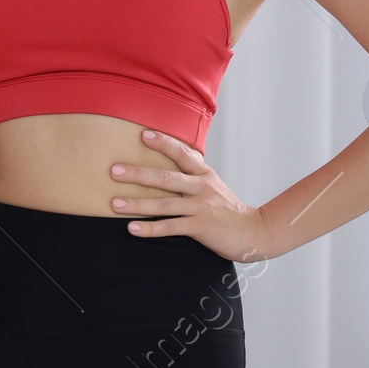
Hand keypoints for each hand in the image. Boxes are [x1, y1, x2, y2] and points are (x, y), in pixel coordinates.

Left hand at [109, 130, 274, 260]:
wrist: (254, 232)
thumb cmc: (227, 211)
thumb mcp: (212, 187)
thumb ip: (192, 178)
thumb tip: (163, 171)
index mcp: (204, 175)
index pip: (182, 153)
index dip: (163, 143)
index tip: (143, 134)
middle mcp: (202, 188)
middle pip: (165, 178)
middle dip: (138, 174)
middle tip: (114, 171)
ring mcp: (201, 207)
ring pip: (164, 204)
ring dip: (137, 204)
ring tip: (114, 203)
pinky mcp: (201, 227)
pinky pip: (170, 227)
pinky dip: (150, 228)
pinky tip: (132, 229)